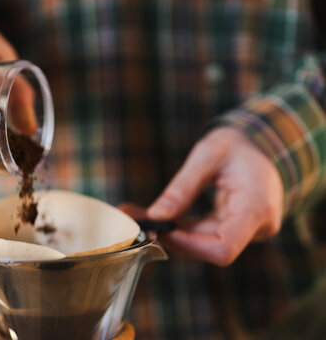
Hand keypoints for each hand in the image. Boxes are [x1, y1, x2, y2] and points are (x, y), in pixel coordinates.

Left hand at [120, 127, 283, 265]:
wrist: (261, 144)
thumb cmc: (238, 144)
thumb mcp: (208, 155)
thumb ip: (183, 187)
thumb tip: (156, 216)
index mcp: (256, 209)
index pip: (223, 249)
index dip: (188, 245)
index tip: (160, 229)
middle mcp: (255, 227)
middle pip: (207, 248)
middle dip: (168, 235)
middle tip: (131, 217)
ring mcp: (245, 230)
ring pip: (201, 242)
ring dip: (168, 230)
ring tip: (134, 213)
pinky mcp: (232, 228)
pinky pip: (202, 234)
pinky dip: (178, 225)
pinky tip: (153, 214)